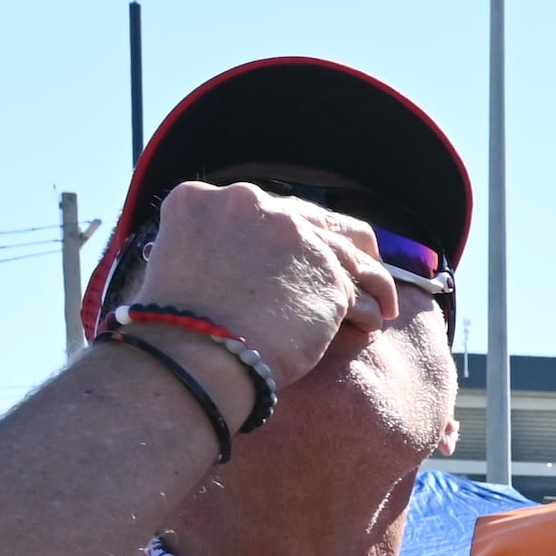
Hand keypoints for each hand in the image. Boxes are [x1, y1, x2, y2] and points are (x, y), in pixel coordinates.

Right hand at [123, 181, 400, 388]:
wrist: (191, 356)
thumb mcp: (180, 268)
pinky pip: (362, 290)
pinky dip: (369, 309)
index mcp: (200, 199)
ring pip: (348, 254)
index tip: (310, 252)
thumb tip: (243, 264)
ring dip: (368, 281)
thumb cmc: (175, 332)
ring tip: (379, 306)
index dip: (297, 233)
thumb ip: (215, 251)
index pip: (266, 209)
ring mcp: (292, 233)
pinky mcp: (327, 271)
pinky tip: (372, 324)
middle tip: (362, 272)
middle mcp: (249, 204)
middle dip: (343, 249)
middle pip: (318, 221)